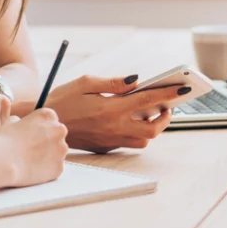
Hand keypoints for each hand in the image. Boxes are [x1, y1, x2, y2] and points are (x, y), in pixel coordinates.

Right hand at [0, 109, 68, 186]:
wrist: (4, 161)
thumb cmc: (4, 140)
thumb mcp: (11, 122)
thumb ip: (22, 121)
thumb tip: (20, 123)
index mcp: (48, 115)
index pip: (51, 120)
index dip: (42, 128)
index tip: (34, 135)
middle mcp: (59, 130)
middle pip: (57, 135)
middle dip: (48, 141)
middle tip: (33, 149)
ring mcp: (61, 149)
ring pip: (58, 152)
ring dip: (49, 155)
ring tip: (30, 160)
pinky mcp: (59, 167)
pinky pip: (54, 168)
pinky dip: (46, 170)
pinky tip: (33, 170)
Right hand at [46, 75, 182, 152]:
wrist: (44, 123)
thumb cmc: (63, 99)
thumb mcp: (85, 82)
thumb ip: (113, 82)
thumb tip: (137, 80)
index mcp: (110, 108)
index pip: (148, 100)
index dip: (168, 93)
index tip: (182, 87)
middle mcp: (113, 127)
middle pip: (153, 129)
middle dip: (166, 117)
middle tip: (167, 105)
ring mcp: (110, 140)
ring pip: (143, 140)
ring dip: (152, 127)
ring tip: (149, 112)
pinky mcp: (105, 147)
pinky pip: (129, 143)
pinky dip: (136, 133)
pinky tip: (130, 120)